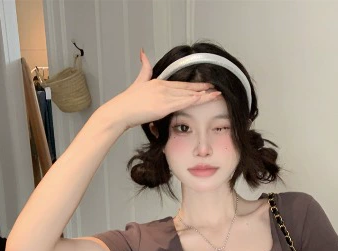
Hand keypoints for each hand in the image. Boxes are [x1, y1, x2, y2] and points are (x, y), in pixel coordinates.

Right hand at [103, 49, 220, 130]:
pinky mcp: (163, 106)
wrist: (121, 111)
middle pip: (187, 89)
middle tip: (216, 88)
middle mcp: (163, 88)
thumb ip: (144, 67)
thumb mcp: (138, 81)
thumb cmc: (128, 102)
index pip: (181, 85)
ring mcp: (164, 97)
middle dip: (203, 89)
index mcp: (159, 83)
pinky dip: (194, 100)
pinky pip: (182, 103)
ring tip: (215, 95)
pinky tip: (203, 98)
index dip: (195, 86)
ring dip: (203, 95)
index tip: (206, 86)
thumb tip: (143, 52)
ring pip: (188, 96)